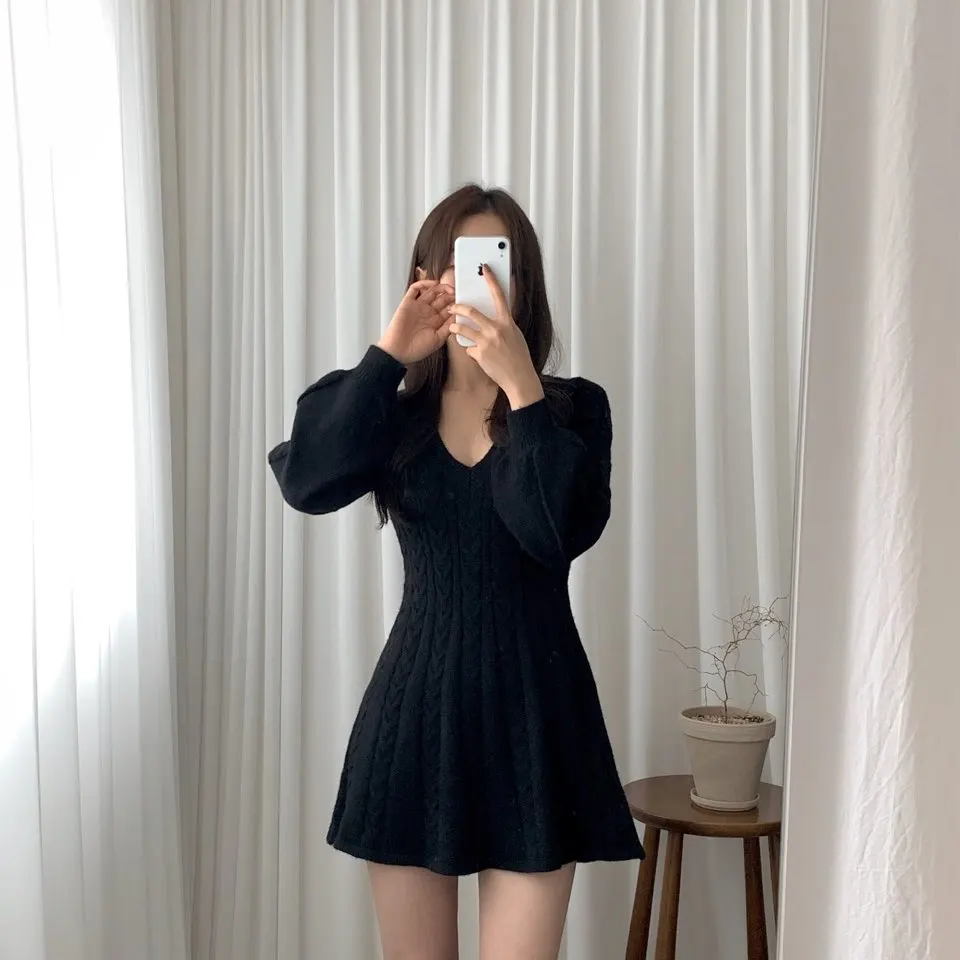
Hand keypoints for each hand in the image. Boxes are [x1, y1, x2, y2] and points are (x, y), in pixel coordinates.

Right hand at [378, 280, 454, 364]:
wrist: (398, 351)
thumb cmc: (417, 349)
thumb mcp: (438, 339)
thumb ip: (448, 327)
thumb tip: (458, 315)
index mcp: (436, 322)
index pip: (449, 309)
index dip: (456, 305)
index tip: (464, 303)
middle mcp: (428, 313)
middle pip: (442, 299)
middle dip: (451, 295)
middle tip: (458, 294)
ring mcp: (418, 307)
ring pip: (431, 291)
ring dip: (441, 288)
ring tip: (450, 289)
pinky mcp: (408, 303)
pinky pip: (415, 289)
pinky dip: (424, 284)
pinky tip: (434, 283)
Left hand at [448, 265, 544, 408]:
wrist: (519, 377)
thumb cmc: (519, 357)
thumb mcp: (515, 335)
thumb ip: (504, 325)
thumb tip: (494, 319)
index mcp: (507, 322)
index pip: (499, 296)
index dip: (491, 280)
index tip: (485, 269)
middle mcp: (496, 329)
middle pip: (471, 312)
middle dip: (458, 308)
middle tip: (451, 307)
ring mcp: (486, 341)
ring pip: (462, 329)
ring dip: (454, 328)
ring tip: (452, 328)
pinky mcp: (479, 354)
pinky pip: (469, 348)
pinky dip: (471, 350)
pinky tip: (478, 356)